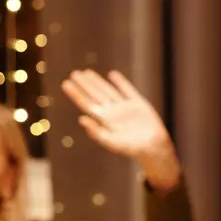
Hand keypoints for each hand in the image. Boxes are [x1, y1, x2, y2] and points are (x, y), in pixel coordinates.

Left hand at [62, 70, 180, 190]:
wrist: (154, 148)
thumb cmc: (132, 148)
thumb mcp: (112, 142)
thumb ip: (96, 131)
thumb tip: (81, 119)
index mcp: (104, 121)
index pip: (87, 104)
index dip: (76, 94)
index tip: (66, 84)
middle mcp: (113, 113)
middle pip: (95, 95)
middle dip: (84, 85)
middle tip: (74, 74)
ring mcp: (125, 108)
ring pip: (108, 91)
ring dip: (97, 82)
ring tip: (86, 72)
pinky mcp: (138, 104)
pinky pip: (127, 90)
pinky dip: (120, 82)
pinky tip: (112, 74)